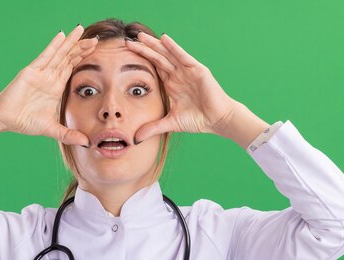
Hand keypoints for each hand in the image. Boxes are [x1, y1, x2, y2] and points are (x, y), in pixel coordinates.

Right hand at [0, 25, 97, 146]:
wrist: (6, 119)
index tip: (97, 52)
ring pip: (59, 54)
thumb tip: (86, 142)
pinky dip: (53, 46)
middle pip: (68, 58)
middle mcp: (49, 77)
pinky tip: (61, 36)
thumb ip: (69, 135)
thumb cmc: (25, 121)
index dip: (83, 60)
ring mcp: (40, 73)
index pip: (72, 68)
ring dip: (70, 43)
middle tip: (96, 39)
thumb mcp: (52, 129)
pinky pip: (45, 56)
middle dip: (81, 48)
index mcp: (55, 87)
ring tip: (80, 30)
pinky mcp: (31, 72)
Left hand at [125, 32, 239, 143]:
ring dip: (154, 45)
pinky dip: (173, 47)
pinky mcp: (197, 70)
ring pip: (167, 54)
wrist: (217, 120)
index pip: (153, 68)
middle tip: (127, 41)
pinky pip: (182, 56)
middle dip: (143, 49)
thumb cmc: (198, 120)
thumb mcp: (170, 124)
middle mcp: (178, 75)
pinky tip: (163, 38)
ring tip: (141, 36)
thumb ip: (153, 128)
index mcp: (171, 84)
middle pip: (157, 58)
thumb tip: (136, 139)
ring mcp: (187, 71)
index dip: (141, 61)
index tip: (125, 55)